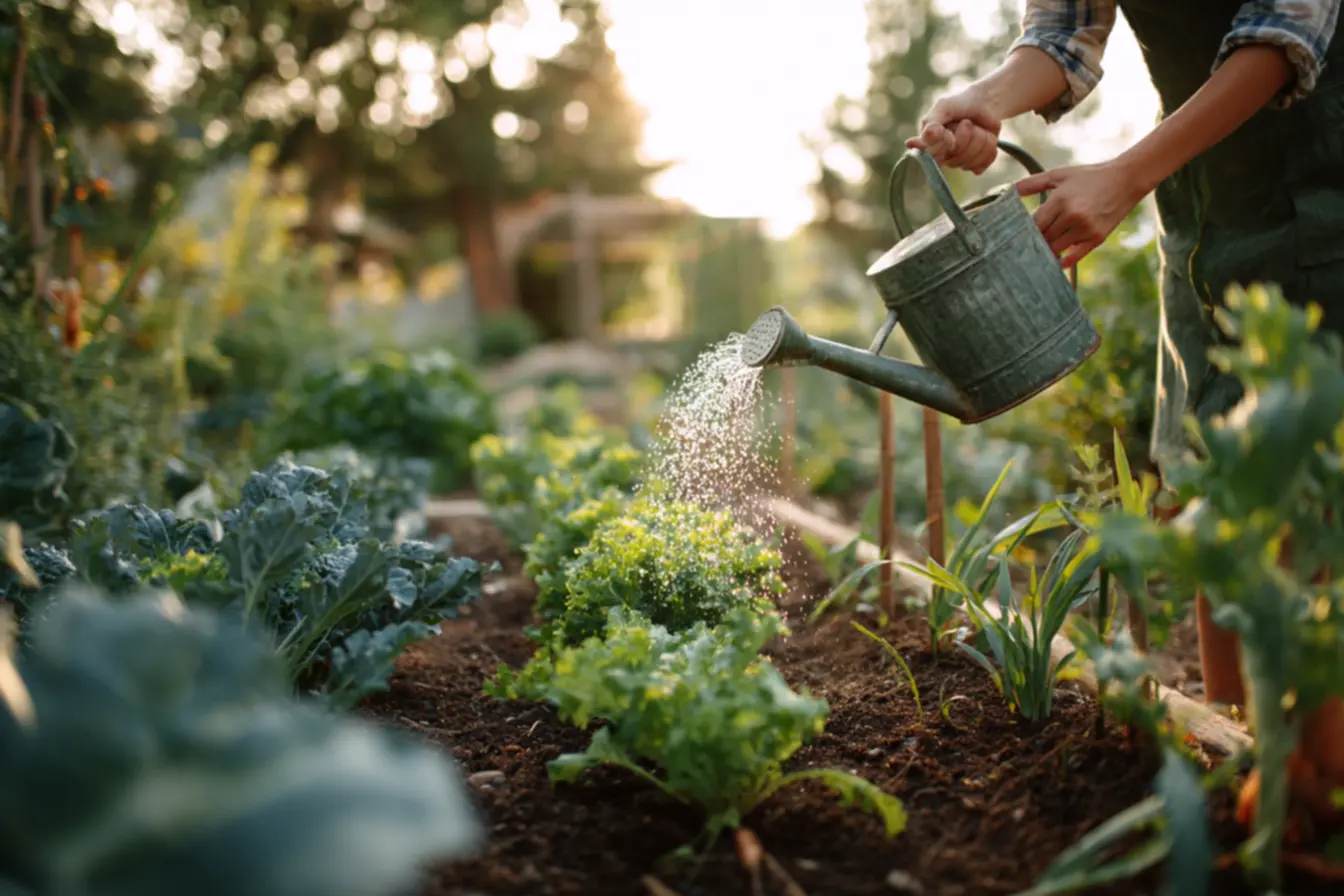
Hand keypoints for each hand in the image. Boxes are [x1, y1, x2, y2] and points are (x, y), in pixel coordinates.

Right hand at [905, 89, 1001, 173]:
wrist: (985, 103)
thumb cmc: (960, 104)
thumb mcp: (943, 106)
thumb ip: (931, 122)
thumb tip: (912, 143)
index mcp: (929, 143)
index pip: (931, 154)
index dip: (943, 144)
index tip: (949, 133)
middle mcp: (942, 155)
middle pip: (955, 157)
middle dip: (966, 136)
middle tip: (967, 122)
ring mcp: (958, 161)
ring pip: (970, 161)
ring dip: (980, 139)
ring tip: (978, 128)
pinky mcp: (975, 164)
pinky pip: (981, 165)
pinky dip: (988, 148)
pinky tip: (986, 137)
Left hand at [1015, 161, 1145, 267]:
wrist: (1125, 180)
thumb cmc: (1089, 177)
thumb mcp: (1060, 175)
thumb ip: (1033, 183)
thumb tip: (1009, 191)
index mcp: (1060, 200)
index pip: (1034, 224)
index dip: (1023, 232)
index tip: (1013, 237)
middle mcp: (1072, 216)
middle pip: (1043, 238)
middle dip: (1033, 243)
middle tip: (1021, 250)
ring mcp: (1085, 229)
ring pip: (1056, 249)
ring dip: (1046, 252)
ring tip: (1036, 256)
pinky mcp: (1097, 238)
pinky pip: (1074, 257)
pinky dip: (1063, 262)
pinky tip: (1055, 263)